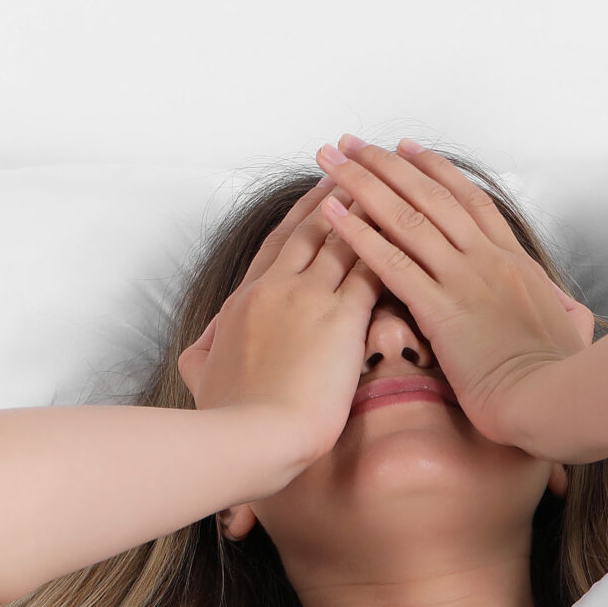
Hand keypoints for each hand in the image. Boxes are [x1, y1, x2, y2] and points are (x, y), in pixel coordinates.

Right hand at [176, 174, 383, 469]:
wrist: (245, 436)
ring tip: (387, 185)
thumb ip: (203, 353)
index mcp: (245, 301)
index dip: (300, 217)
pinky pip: (369, 272)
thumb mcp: (199, 375)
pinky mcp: (340, 320)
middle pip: (311, 231)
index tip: (317, 195)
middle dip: (336, 198)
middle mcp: (275, 289)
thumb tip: (201, 347)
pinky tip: (408, 233)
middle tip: (356, 170)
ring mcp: (307, 300)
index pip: (277, 246)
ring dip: (366, 211)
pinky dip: (388, 248)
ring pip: (342, 241)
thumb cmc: (226, 416)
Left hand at [311, 136, 596, 451]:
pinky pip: (391, 263)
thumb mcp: (569, 330)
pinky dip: (358, 233)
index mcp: (516, 263)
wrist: (555, 399)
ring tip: (331, 163)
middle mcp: (487, 260)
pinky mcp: (440, 309)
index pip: (469, 201)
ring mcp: (464, 280)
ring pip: (406, 218)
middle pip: (430, 196)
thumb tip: (569, 311)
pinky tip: (332, 214)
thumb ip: (562, 311)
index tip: (405, 148)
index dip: (434, 170)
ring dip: (363, 185)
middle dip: (386, 165)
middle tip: (352, 143)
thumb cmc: (561, 376)